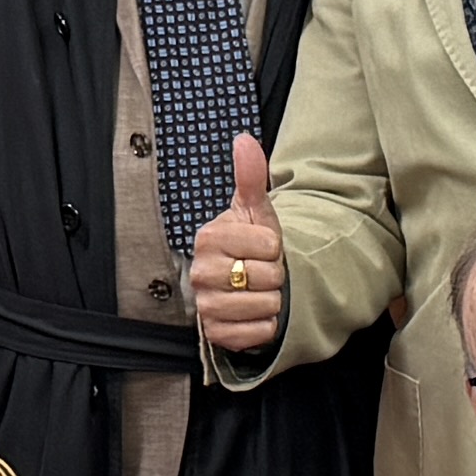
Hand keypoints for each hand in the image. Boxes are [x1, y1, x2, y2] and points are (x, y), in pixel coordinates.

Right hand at [189, 133, 286, 358]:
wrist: (243, 284)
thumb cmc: (249, 245)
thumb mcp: (254, 211)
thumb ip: (250, 176)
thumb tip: (244, 139)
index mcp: (208, 238)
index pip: (268, 246)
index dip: (275, 247)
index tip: (262, 247)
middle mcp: (200, 273)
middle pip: (267, 277)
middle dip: (274, 275)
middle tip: (259, 271)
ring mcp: (206, 306)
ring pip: (265, 306)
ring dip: (271, 301)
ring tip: (257, 291)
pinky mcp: (216, 335)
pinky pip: (259, 333)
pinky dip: (265, 326)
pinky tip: (254, 313)